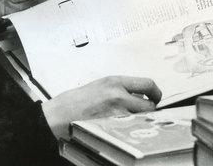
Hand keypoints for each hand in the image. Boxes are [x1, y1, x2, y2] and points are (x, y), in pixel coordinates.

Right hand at [42, 76, 161, 138]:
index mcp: (114, 82)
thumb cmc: (74, 103)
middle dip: (148, 110)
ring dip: (139, 120)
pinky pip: (129, 129)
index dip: (155, 92)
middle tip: (144, 112)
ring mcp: (116, 114)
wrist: (57, 117)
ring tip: (128, 121)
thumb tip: (138, 95)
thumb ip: (119, 89)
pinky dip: (129, 130)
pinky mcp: (112, 128)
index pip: (147, 84)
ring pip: (141, 118)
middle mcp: (118, 96)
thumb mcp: (99, 86)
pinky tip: (121, 129)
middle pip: (149, 104)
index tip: (155, 96)